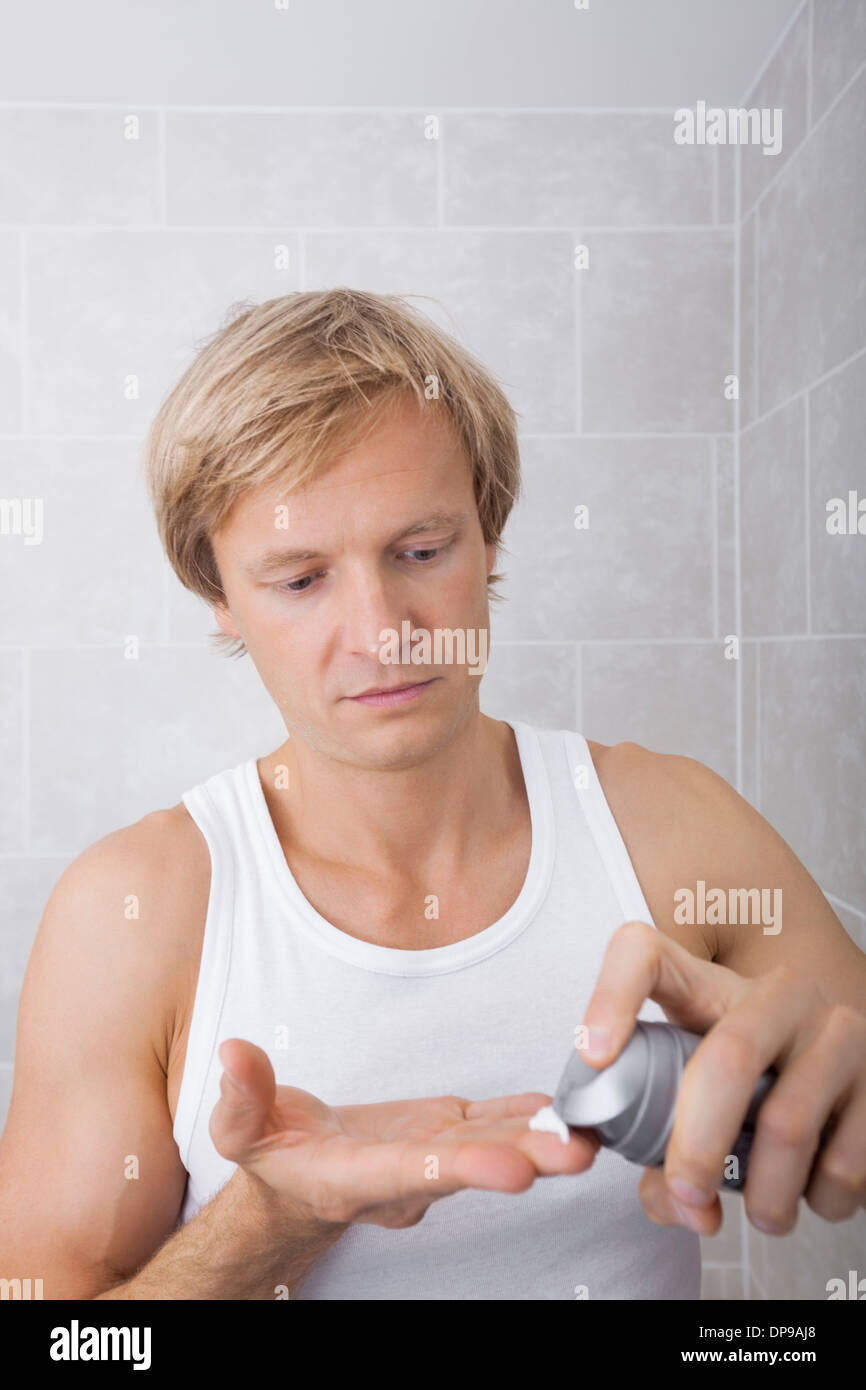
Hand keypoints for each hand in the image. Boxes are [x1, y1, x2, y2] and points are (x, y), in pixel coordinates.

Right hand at [211, 1038, 598, 1229]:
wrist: (298, 1180)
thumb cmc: (271, 1155)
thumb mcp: (240, 1130)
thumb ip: (241, 1096)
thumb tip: (236, 1053)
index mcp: (355, 1177)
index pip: (412, 1173)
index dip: (461, 1169)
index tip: (511, 1169)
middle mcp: (406, 1176)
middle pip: (470, 1166)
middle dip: (524, 1158)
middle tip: (575, 1151)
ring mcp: (432, 1156)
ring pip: (491, 1145)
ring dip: (541, 1139)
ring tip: (592, 1132)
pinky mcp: (447, 1132)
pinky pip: (493, 1124)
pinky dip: (529, 1114)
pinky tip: (565, 1105)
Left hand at [578, 921, 865, 1236]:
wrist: (838, 1072)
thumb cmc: (747, 1079)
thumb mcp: (693, 1081)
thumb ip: (649, 1133)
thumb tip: (645, 1189)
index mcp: (709, 983)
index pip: (644, 954)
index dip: (612, 997)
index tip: (592, 1056)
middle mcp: (778, 993)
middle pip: (729, 1058)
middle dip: (697, 1144)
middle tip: (684, 1193)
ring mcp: (836, 1030)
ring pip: (789, 1123)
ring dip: (764, 1195)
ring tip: (759, 1213)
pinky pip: (845, 1160)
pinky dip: (818, 1201)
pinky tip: (807, 1193)